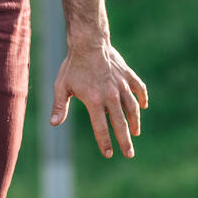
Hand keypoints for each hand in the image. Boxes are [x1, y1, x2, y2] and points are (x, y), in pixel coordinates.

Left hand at [52, 43, 147, 157]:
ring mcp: (122, 85)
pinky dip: (142, 99)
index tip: (109, 154)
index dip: (105, 143)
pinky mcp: (128, 75)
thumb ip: (59, 106)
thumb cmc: (73, 65)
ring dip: (135, 123)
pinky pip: (139, 89)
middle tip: (129, 154)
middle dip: (125, 141)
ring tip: (135, 133)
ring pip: (133, 109)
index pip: (101, 128)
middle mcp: (111, 96)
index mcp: (95, 101)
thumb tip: (54, 124)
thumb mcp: (62, 86)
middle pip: (120, 123)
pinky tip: (144, 107)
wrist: (89, 42)